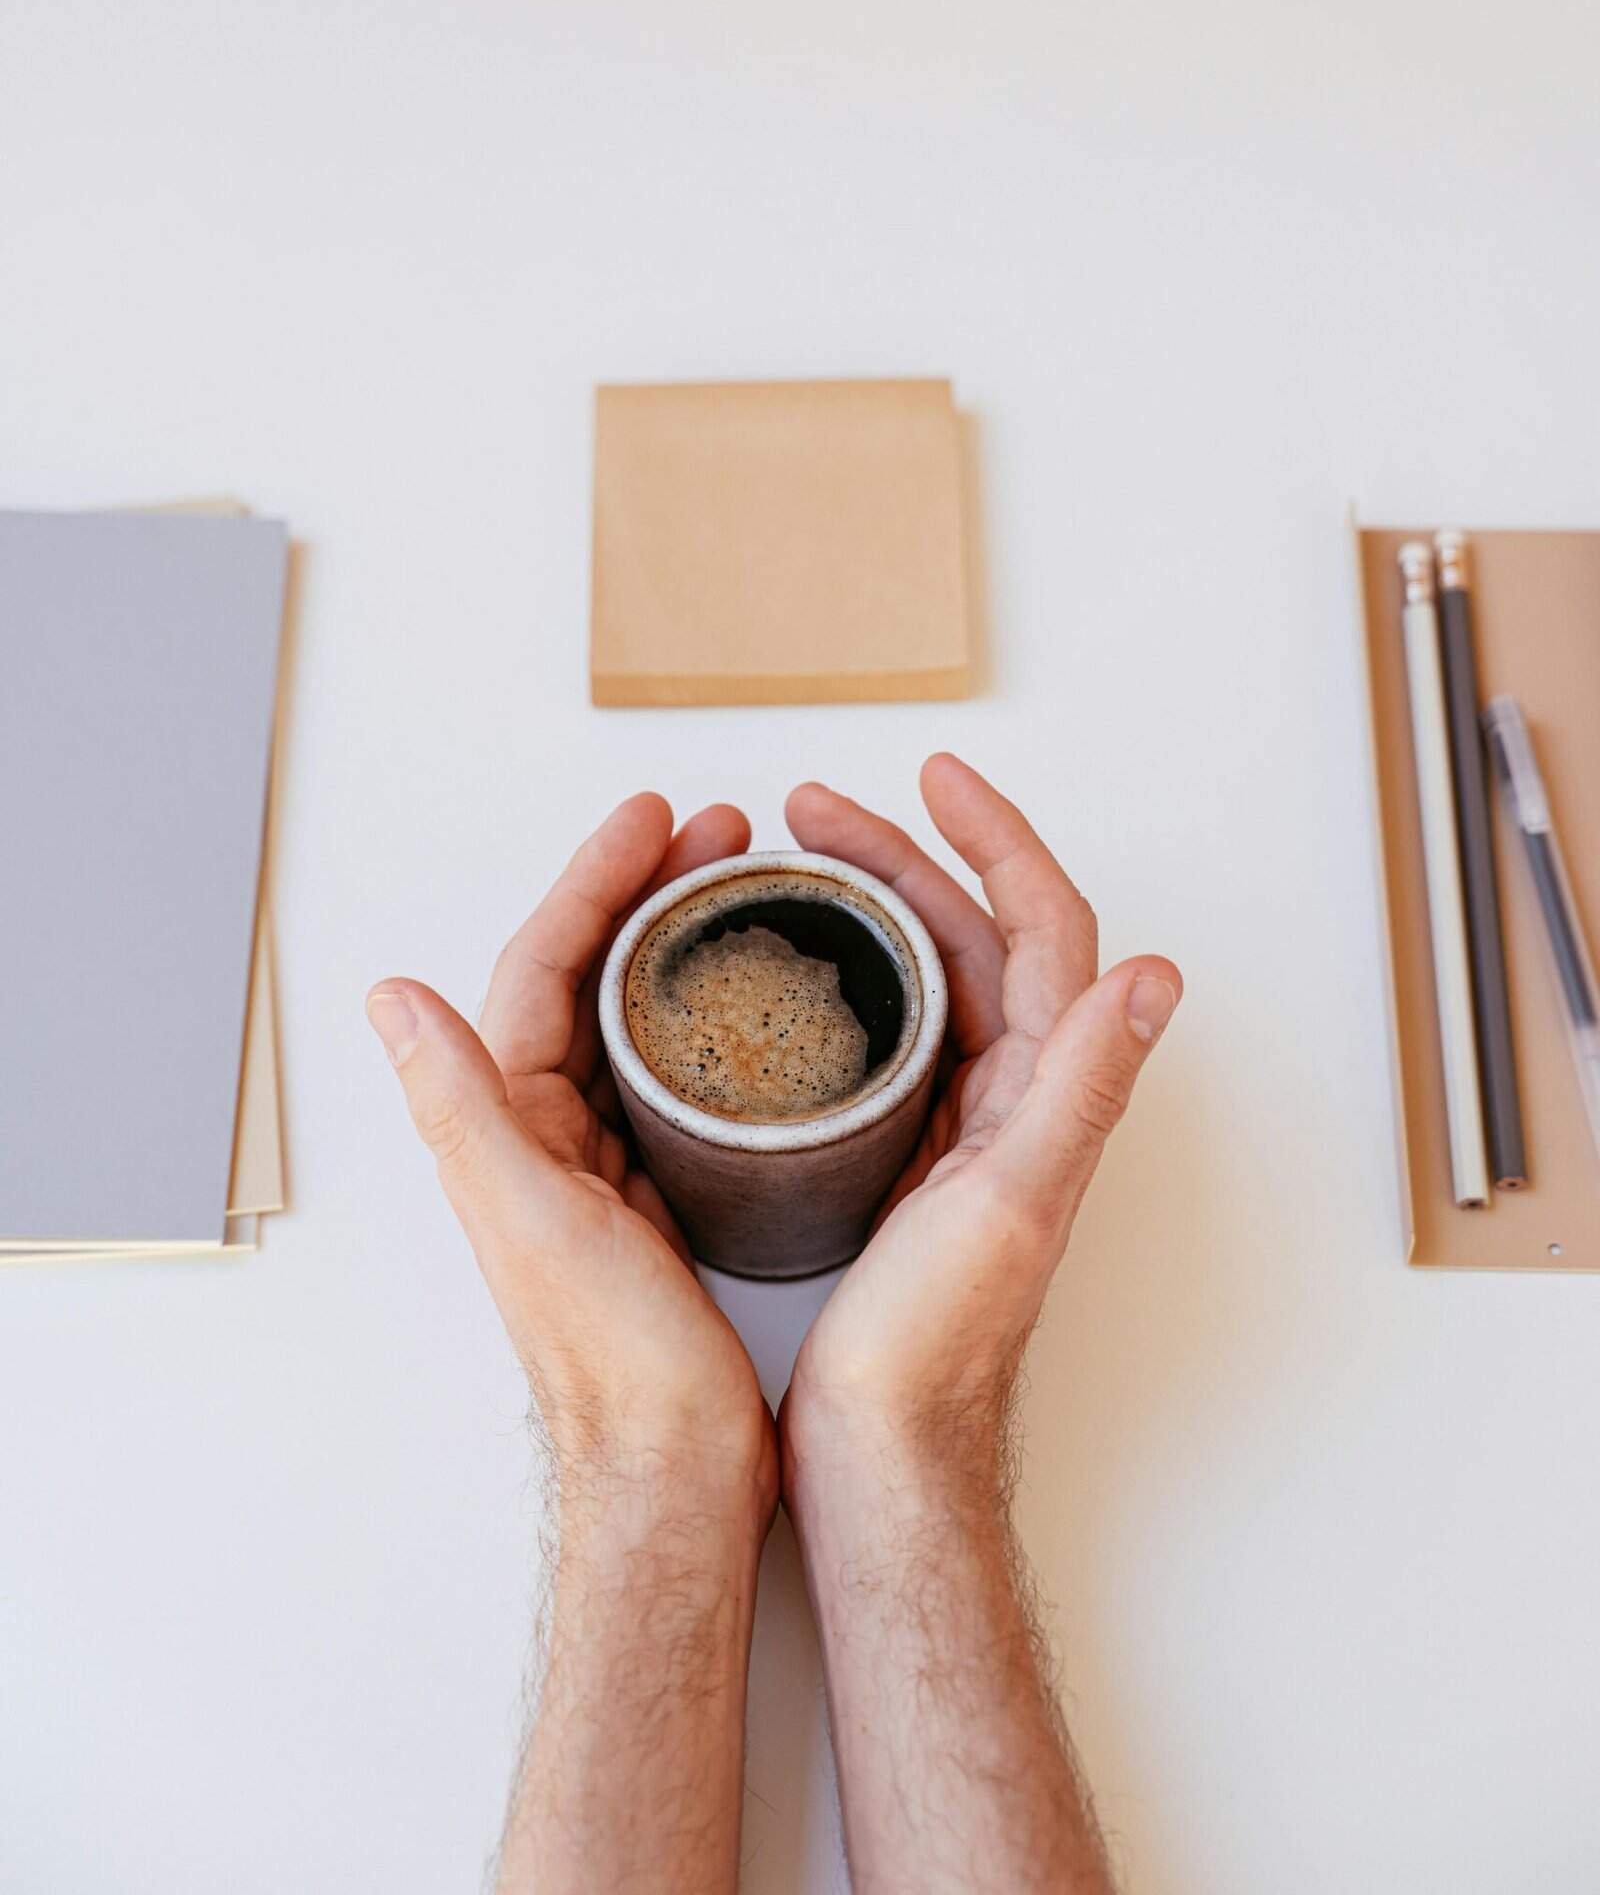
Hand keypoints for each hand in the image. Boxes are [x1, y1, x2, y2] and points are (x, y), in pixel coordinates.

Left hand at [366, 794, 777, 1528]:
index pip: (544, 965)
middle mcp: (547, 1132)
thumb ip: (461, 1104)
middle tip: (724, 831)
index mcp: (509, 1124)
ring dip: (684, 941)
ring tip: (747, 886)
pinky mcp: (663, 1190)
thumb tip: (390, 997)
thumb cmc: (609, 1362)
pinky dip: (712, 1014)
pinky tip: (759, 998)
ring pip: (639, 1015)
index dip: (598, 878)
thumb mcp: (529, 1216)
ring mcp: (606, 1159)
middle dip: (652, 890)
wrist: (675, 1470)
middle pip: (595, 975)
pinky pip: (680, 1072)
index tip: (658, 819)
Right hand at [780, 753, 1181, 1499]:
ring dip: (872, 908)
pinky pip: (891, 1036)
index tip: (931, 777)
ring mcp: (962, 1129)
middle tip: (811, 810)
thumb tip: (1155, 973)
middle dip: (900, 854)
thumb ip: (1082, 1085)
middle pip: (969, 937)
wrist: (885, 1456)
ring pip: (926, 980)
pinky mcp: (908, 1164)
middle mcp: (1013, 1100)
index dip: (994, 838)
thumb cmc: (936, 1351)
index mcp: (1043, 1094)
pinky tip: (797, 979)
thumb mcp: (1012, 1201)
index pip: (1038, 927)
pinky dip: (852, 980)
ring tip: (794, 866)